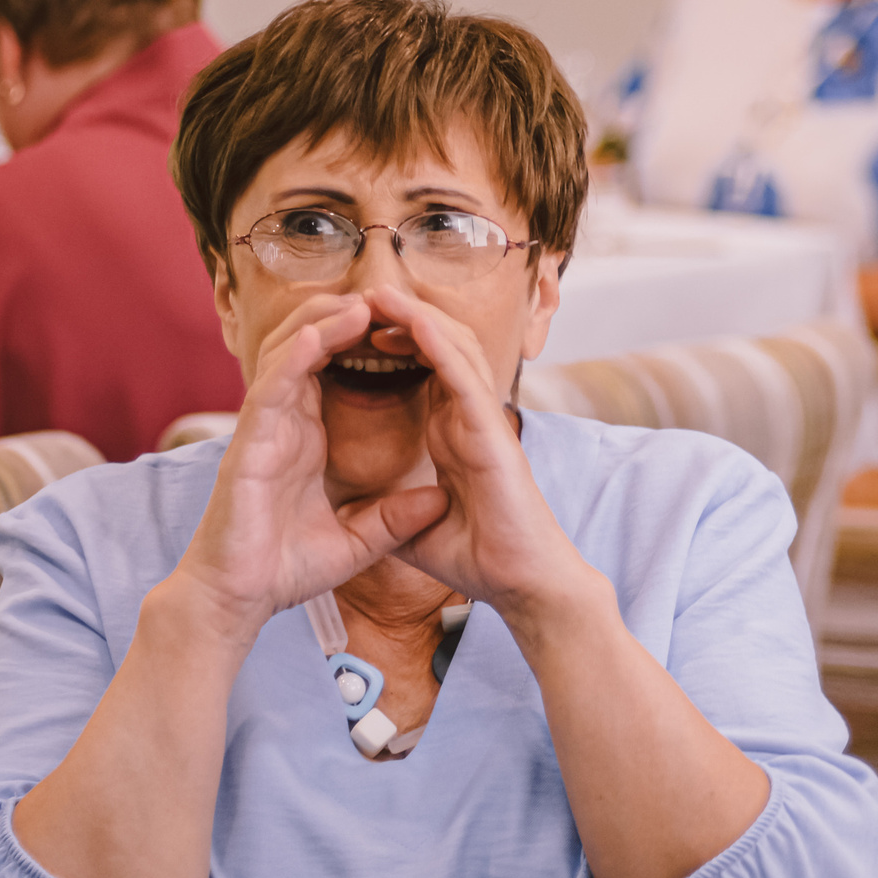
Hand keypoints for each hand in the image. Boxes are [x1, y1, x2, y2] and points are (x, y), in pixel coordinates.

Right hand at [172, 294, 446, 646]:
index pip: (332, 370)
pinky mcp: (248, 443)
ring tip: (365, 300)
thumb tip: (439, 498)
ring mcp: (263, 428)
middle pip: (310, 347)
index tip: (401, 323)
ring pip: (288, 353)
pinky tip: (325, 333)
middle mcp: (282, 422)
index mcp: (304, 436)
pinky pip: (272, 385)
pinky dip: (296, 355)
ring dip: (324, 322)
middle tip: (386, 296)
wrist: (238, 600)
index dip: (363, 341)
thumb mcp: (356, 541)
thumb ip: (394, 518)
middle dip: (344, 317)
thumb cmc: (284, 569)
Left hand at [362, 285, 608, 627]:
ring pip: (454, 348)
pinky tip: (412, 321)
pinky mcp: (493, 433)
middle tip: (364, 293)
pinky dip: (438, 344)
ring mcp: (485, 421)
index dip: (395, 342)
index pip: (426, 370)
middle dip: (403, 316)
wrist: (522, 585)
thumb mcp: (416, 530)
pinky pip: (463, 376)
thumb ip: (391, 511)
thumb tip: (356, 514)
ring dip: (418, 316)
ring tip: (379, 291)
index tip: (357, 328)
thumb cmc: (481, 560)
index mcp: (455, 433)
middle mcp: (471, 418)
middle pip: (440, 346)